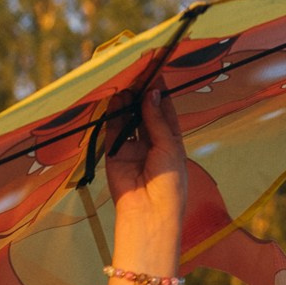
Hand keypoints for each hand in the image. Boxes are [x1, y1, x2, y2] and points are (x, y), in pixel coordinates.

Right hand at [105, 85, 186, 221]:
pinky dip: (113, 114)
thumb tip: (151, 93)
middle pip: (145, 112)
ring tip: (126, 81)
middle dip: (142, 94)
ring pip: (129, 119)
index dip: (161, 93)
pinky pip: (113, 130)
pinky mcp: (114, 153)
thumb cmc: (169, 184)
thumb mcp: (170, 148)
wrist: (149, 213)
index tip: (156, 71)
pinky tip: (116, 98)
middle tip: (138, 72)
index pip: (165, 111)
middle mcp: (152, 143)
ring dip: (128, 101)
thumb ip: (158, 120)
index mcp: (172, 142)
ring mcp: (132, 148)